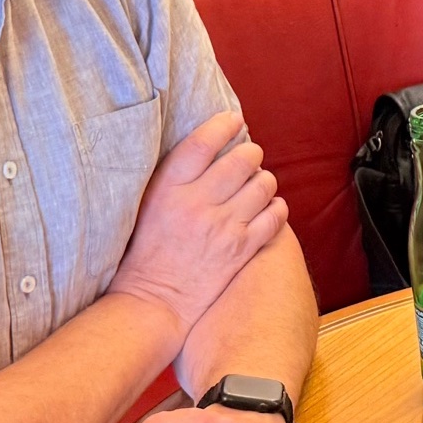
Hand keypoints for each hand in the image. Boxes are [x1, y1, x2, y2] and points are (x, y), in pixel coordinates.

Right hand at [109, 112, 287, 336]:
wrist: (153, 302)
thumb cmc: (146, 252)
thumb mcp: (147, 206)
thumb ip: (173, 178)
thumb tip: (207, 146)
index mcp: (168, 189)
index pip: (203, 143)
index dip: (223, 125)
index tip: (233, 120)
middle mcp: (197, 204)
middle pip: (242, 160)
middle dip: (251, 154)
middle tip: (248, 158)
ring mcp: (223, 228)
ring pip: (263, 185)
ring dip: (264, 180)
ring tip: (256, 185)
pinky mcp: (242, 250)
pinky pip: (275, 216)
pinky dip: (276, 207)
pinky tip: (267, 209)